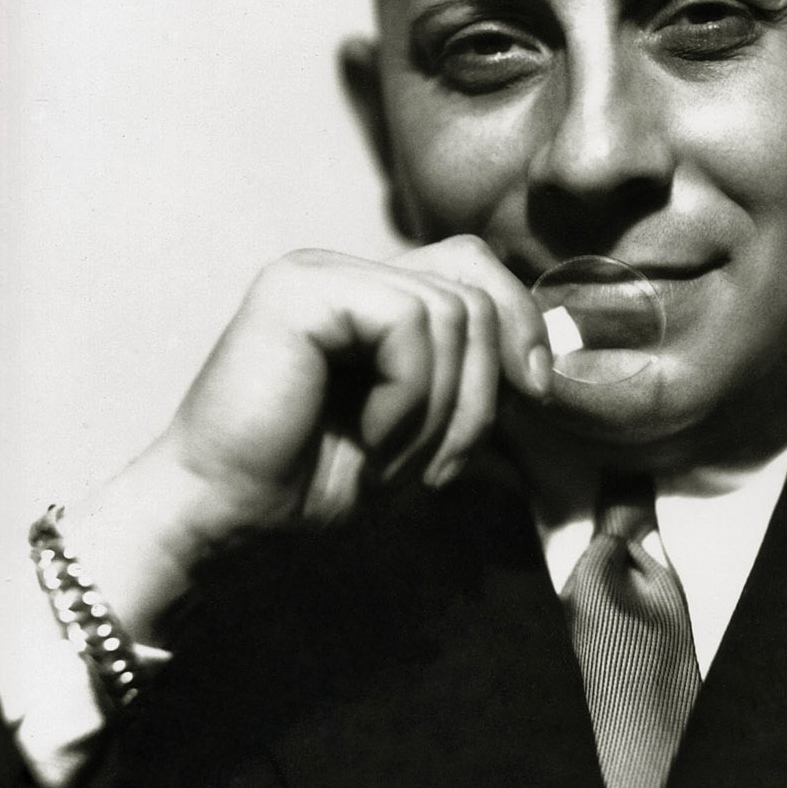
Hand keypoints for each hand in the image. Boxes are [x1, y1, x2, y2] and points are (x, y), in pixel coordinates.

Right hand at [63, 237, 551, 638]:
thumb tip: (560, 376)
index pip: (478, 267)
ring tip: (389, 456)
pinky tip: (366, 435)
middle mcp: (349, 270)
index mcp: (376, 293)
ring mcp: (320, 271)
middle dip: (480, 392)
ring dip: (439, 409)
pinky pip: (405, 322)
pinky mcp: (298, 290)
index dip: (520, 324)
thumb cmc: (317, 482)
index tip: (536, 395)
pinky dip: (406, 396)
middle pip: (476, 290)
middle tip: (434, 463)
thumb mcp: (428, 434)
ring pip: (451, 312)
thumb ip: (483, 395)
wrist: (226, 520)